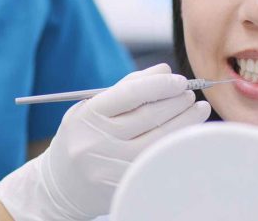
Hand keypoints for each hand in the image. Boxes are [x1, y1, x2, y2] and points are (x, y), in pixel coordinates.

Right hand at [0, 64, 210, 219]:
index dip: (161, 85)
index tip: (179, 80)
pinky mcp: (122, 186)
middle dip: (177, 102)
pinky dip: (174, 145)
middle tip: (191, 94)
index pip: (131, 94)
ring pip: (159, 140)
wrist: (59, 187)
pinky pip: (156, 161)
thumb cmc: (81, 138)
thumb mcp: (92, 107)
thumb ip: (128, 87)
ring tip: (198, 110)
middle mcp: (96, 142)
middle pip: (150, 116)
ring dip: (184, 122)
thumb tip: (164, 70)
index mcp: (87, 116)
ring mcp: (110, 167)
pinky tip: (185, 135)